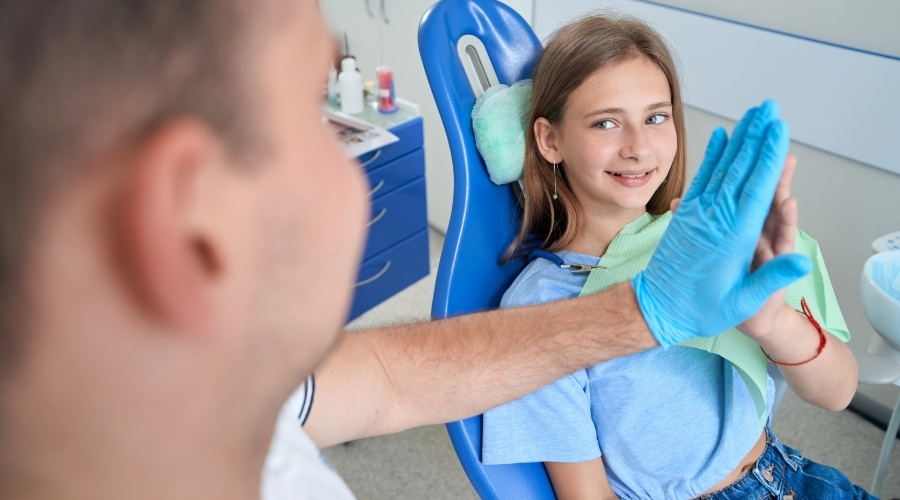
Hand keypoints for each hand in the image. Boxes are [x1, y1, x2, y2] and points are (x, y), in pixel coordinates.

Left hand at [632, 100, 810, 347]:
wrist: (656, 309)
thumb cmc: (702, 309)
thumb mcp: (743, 301)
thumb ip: (772, 278)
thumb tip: (802, 261)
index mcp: (734, 236)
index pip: (757, 187)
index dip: (768, 155)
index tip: (778, 128)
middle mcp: (716, 218)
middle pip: (740, 168)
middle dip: (756, 135)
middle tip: (769, 107)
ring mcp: (698, 214)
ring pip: (722, 167)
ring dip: (738, 138)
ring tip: (751, 114)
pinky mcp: (686, 215)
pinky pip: (702, 179)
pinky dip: (712, 156)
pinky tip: (720, 137)